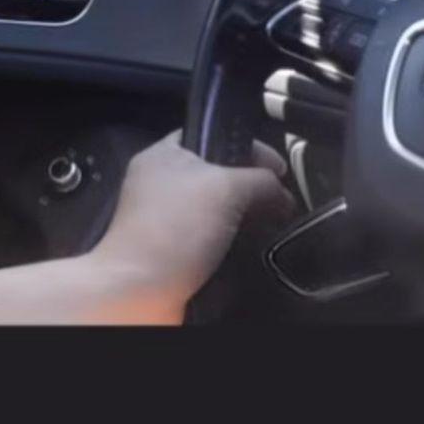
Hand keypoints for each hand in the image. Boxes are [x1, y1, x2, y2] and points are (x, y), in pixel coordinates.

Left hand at [92, 131, 292, 322]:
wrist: (141, 289)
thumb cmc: (177, 227)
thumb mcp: (226, 188)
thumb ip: (259, 181)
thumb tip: (282, 193)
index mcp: (164, 152)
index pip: (213, 134)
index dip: (249, 147)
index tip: (280, 168)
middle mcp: (161, 181)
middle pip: (218, 175)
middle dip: (251, 188)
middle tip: (280, 203)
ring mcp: (164, 218)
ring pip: (216, 210)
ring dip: (243, 219)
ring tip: (270, 228)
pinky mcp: (171, 250)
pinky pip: (210, 239)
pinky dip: (231, 244)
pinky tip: (249, 250)